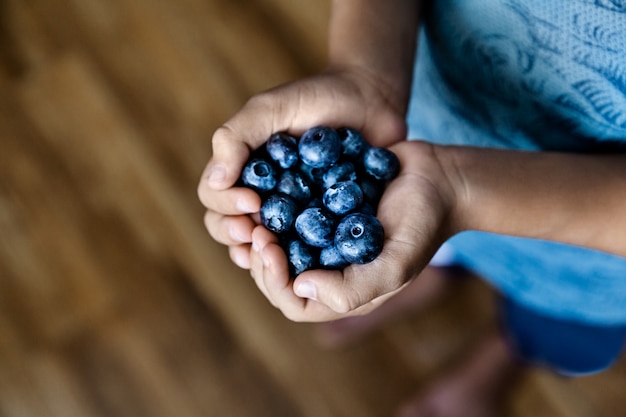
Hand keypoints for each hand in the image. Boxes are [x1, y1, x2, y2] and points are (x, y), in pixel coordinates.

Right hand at [198, 67, 407, 270]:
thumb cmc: (319, 97)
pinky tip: (308, 262)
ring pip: (262, 247)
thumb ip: (236, 137)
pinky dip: (300, 258)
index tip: (252, 201)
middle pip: (230, 229)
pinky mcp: (323, 226)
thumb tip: (216, 181)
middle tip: (257, 234)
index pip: (214, 197)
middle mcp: (261, 196)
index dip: (226, 206)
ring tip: (274, 253)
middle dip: (237, 235)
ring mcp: (291, 214)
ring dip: (262, 255)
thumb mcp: (272, 108)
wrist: (373, 99)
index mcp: (243, 171)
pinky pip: (304, 250)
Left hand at [243, 140, 455, 321]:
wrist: (439, 176)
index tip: (267, 246)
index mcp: (346, 290)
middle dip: (261, 259)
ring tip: (254, 214)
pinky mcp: (324, 211)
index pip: (294, 303)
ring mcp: (326, 239)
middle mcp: (331, 267)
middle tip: (255, 230)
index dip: (273, 281)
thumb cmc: (423, 222)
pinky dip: (274, 209)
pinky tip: (265, 193)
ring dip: (261, 235)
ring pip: (278, 248)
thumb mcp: (396, 264)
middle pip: (279, 278)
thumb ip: (353, 289)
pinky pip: (289, 217)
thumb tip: (300, 286)